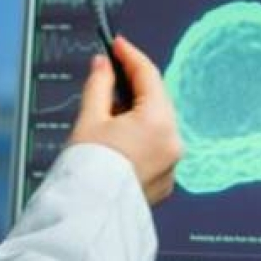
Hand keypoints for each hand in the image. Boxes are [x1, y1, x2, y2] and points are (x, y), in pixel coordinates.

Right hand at [68, 35, 180, 204]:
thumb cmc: (88, 172)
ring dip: (136, 113)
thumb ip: (99, 85)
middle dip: (132, 86)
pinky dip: (140, 138)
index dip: (130, 55)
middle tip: (108, 75)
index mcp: (158, 121)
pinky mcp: (165, 181)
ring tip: (106, 115)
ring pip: (157, 124)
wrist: (89, 216)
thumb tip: (103, 65)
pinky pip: (156, 148)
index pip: (148, 75)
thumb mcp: (89, 119)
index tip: (118, 44)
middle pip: (156, 100)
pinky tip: (117, 141)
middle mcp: (172, 142)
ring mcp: (172, 164)